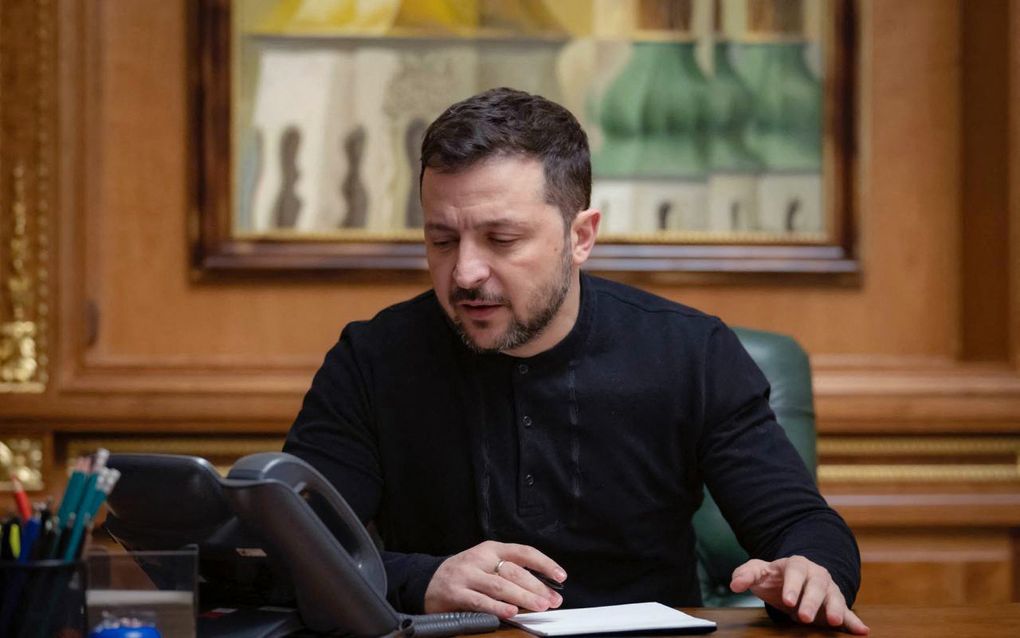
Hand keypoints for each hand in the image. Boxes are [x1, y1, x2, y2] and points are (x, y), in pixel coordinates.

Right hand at [424, 540, 566, 617]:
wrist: (427, 580)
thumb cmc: (464, 574)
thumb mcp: (486, 565)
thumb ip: (510, 574)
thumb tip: (543, 589)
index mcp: (491, 549)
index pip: (523, 552)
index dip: (544, 563)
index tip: (560, 576)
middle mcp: (479, 558)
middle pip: (514, 571)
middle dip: (537, 587)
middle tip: (552, 600)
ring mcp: (466, 574)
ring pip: (500, 585)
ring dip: (522, 597)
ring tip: (539, 606)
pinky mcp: (455, 592)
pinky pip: (480, 601)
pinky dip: (497, 607)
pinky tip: (511, 613)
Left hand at [730, 556, 868, 634]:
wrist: (794, 580)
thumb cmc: (774, 577)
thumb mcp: (758, 572)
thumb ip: (746, 575)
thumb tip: (734, 584)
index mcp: (796, 564)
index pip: (795, 570)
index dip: (792, 585)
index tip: (787, 600)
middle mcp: (816, 575)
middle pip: (816, 585)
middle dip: (811, 600)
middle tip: (804, 616)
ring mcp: (828, 589)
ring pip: (834, 597)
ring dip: (836, 609)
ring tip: (835, 622)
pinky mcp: (836, 605)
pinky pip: (848, 613)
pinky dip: (855, 622)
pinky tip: (862, 631)